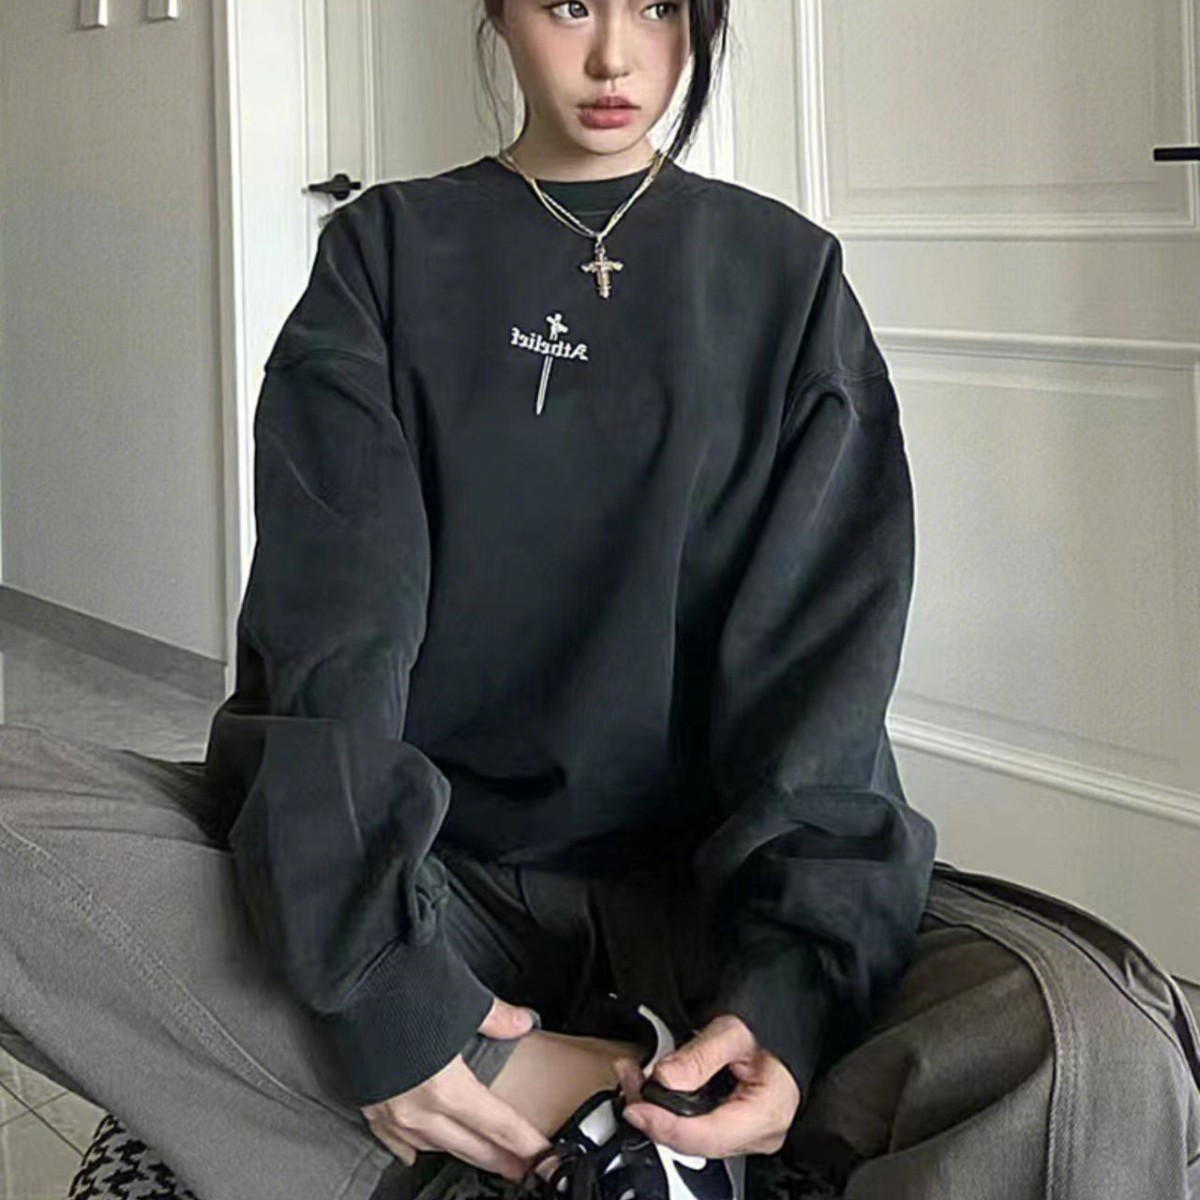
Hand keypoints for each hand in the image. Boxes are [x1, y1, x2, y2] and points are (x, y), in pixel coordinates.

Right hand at [359, 997, 551, 1182]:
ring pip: (434, 1146)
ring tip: (480, 1156)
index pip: (498, 1125)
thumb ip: (496, 1018)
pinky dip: (412, 1147)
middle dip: (499, 1159)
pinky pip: (395, 1139)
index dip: (524, 1143)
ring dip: (460, 1152)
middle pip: (470, 1146)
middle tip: (522, 1169)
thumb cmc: (403, 985)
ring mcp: (390, 1110)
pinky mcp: (369, 1103)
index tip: (543, 1157)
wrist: (350, 981)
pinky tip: (418, 1153)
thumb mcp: (462, 999)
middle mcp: (418, 1109)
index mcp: (447, 1087)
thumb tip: (523, 1022)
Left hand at [613, 1013, 800, 1157]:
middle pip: (694, 1141)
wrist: (786, 1021)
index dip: (666, 1125)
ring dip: (658, 1111)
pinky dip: (671, 1110)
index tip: (637, 1106)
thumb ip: (700, 1055)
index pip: (707, 1136)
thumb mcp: (735, 1030)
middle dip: (654, 1114)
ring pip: (691, 1138)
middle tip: (628, 1079)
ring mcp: (746, 1134)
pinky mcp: (733, 1127)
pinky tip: (656, 1087)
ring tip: (635, 1078)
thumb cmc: (771, 1025)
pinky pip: (696, 1128)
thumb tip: (666, 1079)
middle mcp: (758, 1134)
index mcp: (767, 1113)